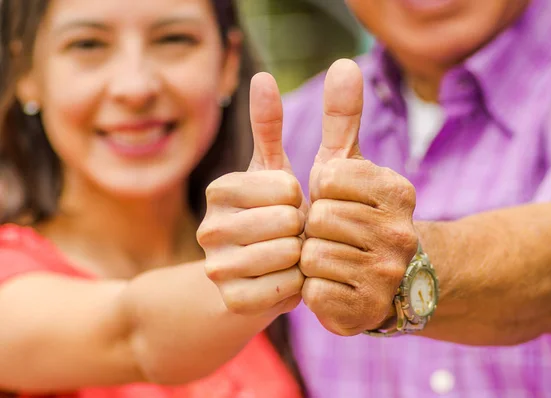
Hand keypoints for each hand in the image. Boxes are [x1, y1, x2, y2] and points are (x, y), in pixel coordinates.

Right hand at [197, 73, 306, 317]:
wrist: (267, 272)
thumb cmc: (278, 213)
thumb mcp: (278, 168)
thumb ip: (271, 123)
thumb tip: (261, 74)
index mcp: (219, 190)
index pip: (285, 187)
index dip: (301, 196)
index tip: (290, 203)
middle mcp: (208, 228)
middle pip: (285, 222)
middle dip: (303, 227)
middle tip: (293, 232)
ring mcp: (215, 267)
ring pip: (285, 255)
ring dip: (302, 256)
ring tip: (292, 253)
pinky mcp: (230, 300)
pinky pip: (284, 289)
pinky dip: (297, 284)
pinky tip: (288, 278)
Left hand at [300, 59, 418, 335]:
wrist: (394, 278)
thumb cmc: (359, 214)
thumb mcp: (351, 165)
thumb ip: (343, 117)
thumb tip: (342, 62)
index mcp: (399, 193)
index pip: (329, 180)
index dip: (322, 191)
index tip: (337, 200)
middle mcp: (402, 234)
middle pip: (319, 219)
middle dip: (316, 226)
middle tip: (334, 234)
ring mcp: (387, 277)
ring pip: (313, 256)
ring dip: (313, 257)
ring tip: (335, 258)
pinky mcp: (366, 313)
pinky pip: (313, 291)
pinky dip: (315, 287)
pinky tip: (335, 284)